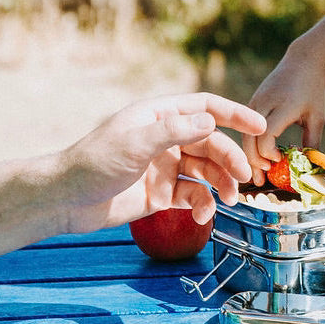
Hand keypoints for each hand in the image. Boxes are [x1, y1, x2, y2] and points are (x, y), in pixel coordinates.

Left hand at [58, 93, 264, 232]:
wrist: (65, 201)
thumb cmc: (93, 163)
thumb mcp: (135, 143)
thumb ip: (173, 130)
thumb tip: (211, 121)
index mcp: (158, 116)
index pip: (204, 108)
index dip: (234, 114)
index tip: (260, 125)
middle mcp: (164, 138)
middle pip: (210, 143)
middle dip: (229, 159)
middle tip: (245, 178)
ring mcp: (164, 166)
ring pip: (205, 171)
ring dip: (220, 183)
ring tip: (227, 200)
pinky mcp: (160, 193)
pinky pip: (192, 195)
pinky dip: (202, 205)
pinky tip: (202, 216)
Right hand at [244, 51, 324, 184]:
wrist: (303, 62)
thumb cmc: (313, 91)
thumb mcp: (317, 117)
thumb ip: (311, 143)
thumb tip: (306, 169)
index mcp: (282, 106)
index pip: (266, 135)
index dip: (269, 152)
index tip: (279, 160)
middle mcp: (264, 104)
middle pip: (249, 138)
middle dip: (254, 161)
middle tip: (264, 179)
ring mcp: (255, 102)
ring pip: (243, 134)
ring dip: (249, 156)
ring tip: (258, 175)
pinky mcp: (251, 103)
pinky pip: (245, 128)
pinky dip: (249, 145)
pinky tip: (257, 158)